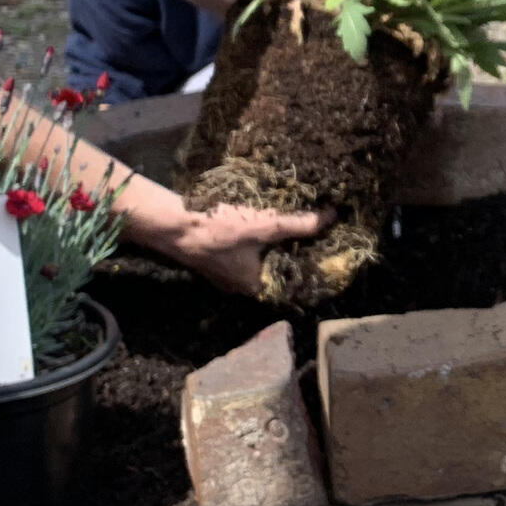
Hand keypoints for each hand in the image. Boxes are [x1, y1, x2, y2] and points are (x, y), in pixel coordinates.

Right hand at [166, 201, 331, 293]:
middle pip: (272, 265)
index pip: (289, 275)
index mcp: (255, 287)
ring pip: (255, 257)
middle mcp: (240, 287)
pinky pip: (240, 251)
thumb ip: (297, 225)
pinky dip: (249, 239)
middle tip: (302, 226)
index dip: (303, 257)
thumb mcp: (263, 228)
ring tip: (282, 221)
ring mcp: (224, 274)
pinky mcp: (213, 260)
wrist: (175, 227)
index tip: (316, 241)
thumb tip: (330, 218)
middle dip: (285, 246)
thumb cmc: (220, 233)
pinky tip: (254, 221)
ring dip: (266, 241)